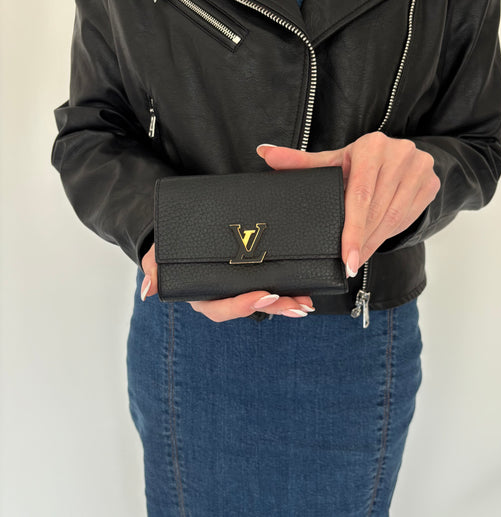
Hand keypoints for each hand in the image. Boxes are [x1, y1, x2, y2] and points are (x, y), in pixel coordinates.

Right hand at [140, 244, 313, 321]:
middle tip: (297, 304)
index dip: (243, 305)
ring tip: (307, 302)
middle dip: (275, 307)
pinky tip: (305, 289)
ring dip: (287, 302)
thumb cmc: (168, 248)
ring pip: (264, 299)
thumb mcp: (157, 256)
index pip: (222, 308)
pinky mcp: (250, 274)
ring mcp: (237, 287)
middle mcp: (222, 296)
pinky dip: (287, 288)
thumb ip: (153, 268)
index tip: (264, 294)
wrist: (179, 235)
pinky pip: (270, 284)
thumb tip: (150, 288)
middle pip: (251, 307)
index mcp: (202, 296)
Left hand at [257, 131, 439, 275]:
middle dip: (362, 241)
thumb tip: (265, 153)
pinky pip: (410, 217)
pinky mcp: (431, 183)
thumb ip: (302, 162)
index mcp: (371, 146)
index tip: (346, 258)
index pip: (360, 195)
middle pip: (378, 210)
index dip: (353, 229)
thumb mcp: (334, 161)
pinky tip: (374, 245)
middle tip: (348, 265)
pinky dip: (390, 235)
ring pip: (395, 218)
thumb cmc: (359, 162)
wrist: (400, 157)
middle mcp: (400, 153)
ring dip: (375, 243)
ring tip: (358, 260)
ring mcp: (420, 168)